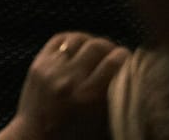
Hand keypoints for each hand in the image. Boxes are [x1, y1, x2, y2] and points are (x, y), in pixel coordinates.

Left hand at [0, 33, 127, 139]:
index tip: (129, 58)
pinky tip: (78, 46)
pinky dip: (71, 39)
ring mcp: (52, 69)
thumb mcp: (102, 122)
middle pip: (97, 46)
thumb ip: (115, 98)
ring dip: (90, 41)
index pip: (114, 62)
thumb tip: (132, 75)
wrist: (36, 136)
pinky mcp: (38, 64)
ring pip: (77, 39)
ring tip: (96, 48)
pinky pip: (58, 40)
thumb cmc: (74, 135)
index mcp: (89, 95)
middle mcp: (70, 78)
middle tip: (114, 52)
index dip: (126, 55)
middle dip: (110, 46)